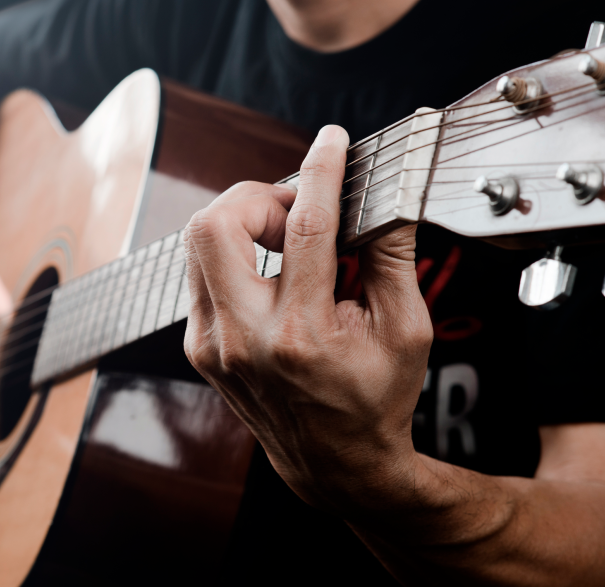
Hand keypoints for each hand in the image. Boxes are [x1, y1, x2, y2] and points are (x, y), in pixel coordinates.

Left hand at [182, 125, 432, 513]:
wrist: (334, 464)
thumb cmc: (376, 398)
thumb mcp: (406, 329)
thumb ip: (391, 255)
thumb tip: (384, 193)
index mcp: (301, 338)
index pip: (306, 230)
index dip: (320, 172)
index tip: (331, 140)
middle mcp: (242, 341)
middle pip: (215, 225)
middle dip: (257, 196)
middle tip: (298, 210)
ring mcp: (211, 345)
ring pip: (198, 243)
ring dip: (243, 220)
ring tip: (289, 237)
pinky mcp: (198, 346)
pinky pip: (201, 272)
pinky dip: (234, 252)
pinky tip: (271, 267)